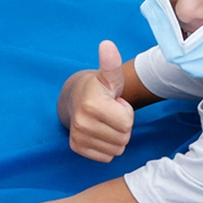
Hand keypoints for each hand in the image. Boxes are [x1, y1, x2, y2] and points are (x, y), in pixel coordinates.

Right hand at [66, 41, 134, 162]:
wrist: (75, 98)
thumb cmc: (98, 88)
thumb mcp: (108, 76)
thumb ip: (111, 63)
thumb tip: (108, 44)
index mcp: (91, 105)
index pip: (127, 124)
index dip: (125, 112)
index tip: (114, 103)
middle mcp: (81, 123)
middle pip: (123, 138)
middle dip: (122, 126)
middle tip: (110, 114)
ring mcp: (77, 137)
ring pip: (116, 150)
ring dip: (115, 137)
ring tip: (105, 122)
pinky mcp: (76, 148)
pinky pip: (106, 157)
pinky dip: (107, 147)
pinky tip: (99, 132)